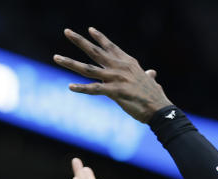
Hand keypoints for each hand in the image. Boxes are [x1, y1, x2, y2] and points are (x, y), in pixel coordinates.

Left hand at [54, 27, 170, 121]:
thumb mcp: (150, 81)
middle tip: (66, 32)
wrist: (160, 109)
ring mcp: (116, 78)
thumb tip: (152, 73)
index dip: (100, 38)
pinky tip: (70, 87)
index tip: (90, 30)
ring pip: (88, 69)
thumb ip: (148, 75)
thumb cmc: (155, 96)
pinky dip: (82, 89)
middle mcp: (120, 67)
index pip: (111, 47)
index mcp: (128, 63)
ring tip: (56, 57)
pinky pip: (94, 89)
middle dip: (79, 41)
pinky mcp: (115, 92)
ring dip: (70, 63)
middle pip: (95, 52)